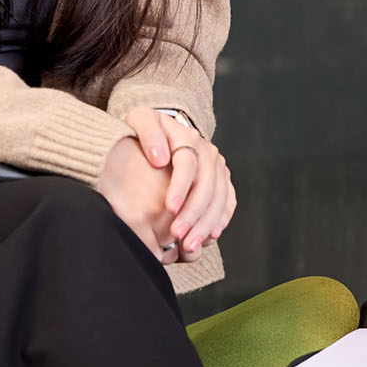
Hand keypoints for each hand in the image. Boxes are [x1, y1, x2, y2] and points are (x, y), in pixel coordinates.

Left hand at [105, 107, 237, 261]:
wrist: (160, 132)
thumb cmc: (144, 130)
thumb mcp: (139, 121)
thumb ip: (148, 133)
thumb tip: (161, 158)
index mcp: (188, 136)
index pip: (188, 163)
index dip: (181, 187)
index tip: (169, 208)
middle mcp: (208, 152)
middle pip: (208, 185)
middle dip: (194, 213)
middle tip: (178, 235)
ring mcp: (218, 168)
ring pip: (220, 198)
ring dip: (207, 223)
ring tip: (190, 245)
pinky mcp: (222, 181)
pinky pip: (227, 202)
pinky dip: (220, 220)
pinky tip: (209, 237)